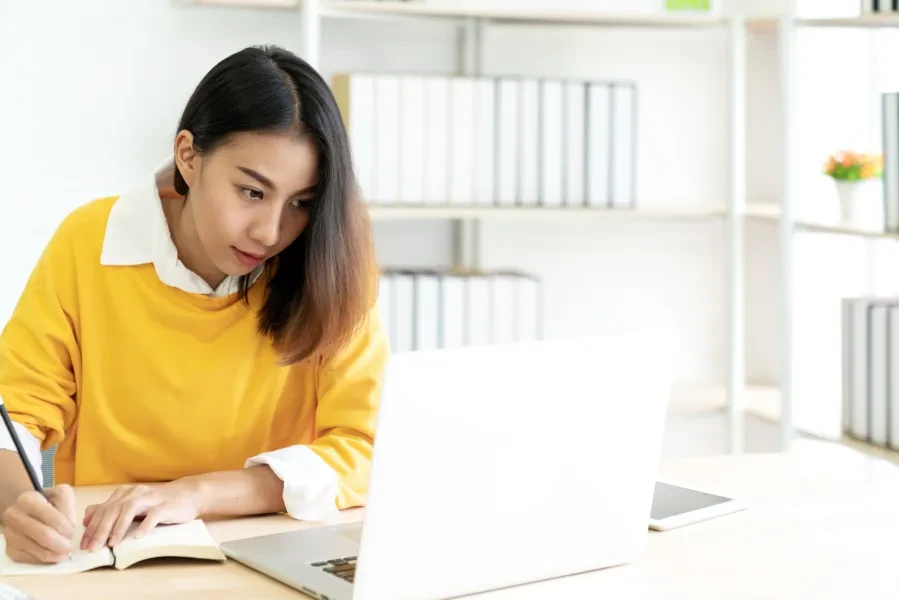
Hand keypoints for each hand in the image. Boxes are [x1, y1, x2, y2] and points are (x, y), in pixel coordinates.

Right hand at [1, 485, 76, 563]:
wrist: (26, 511)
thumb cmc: (47, 502)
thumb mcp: (61, 495)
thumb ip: (68, 507)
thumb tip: (70, 526)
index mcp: (28, 500)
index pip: (53, 518)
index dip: (67, 528)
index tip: (72, 532)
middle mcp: (14, 517)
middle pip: (45, 536)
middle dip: (62, 544)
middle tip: (70, 547)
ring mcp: (10, 534)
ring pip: (38, 551)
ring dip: (55, 554)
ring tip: (63, 553)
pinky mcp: (10, 550)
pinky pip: (30, 559)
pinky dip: (44, 560)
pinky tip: (51, 554)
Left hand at [80, 482, 201, 550]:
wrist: (187, 494)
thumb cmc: (158, 503)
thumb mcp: (132, 504)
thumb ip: (110, 509)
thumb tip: (86, 517)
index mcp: (125, 493)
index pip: (103, 510)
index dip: (92, 527)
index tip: (84, 544)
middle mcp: (135, 493)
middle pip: (114, 509)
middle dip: (101, 529)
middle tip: (93, 548)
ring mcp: (151, 498)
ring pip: (130, 509)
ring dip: (118, 527)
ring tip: (111, 544)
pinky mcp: (166, 506)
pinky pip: (153, 515)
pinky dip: (144, 525)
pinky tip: (137, 537)